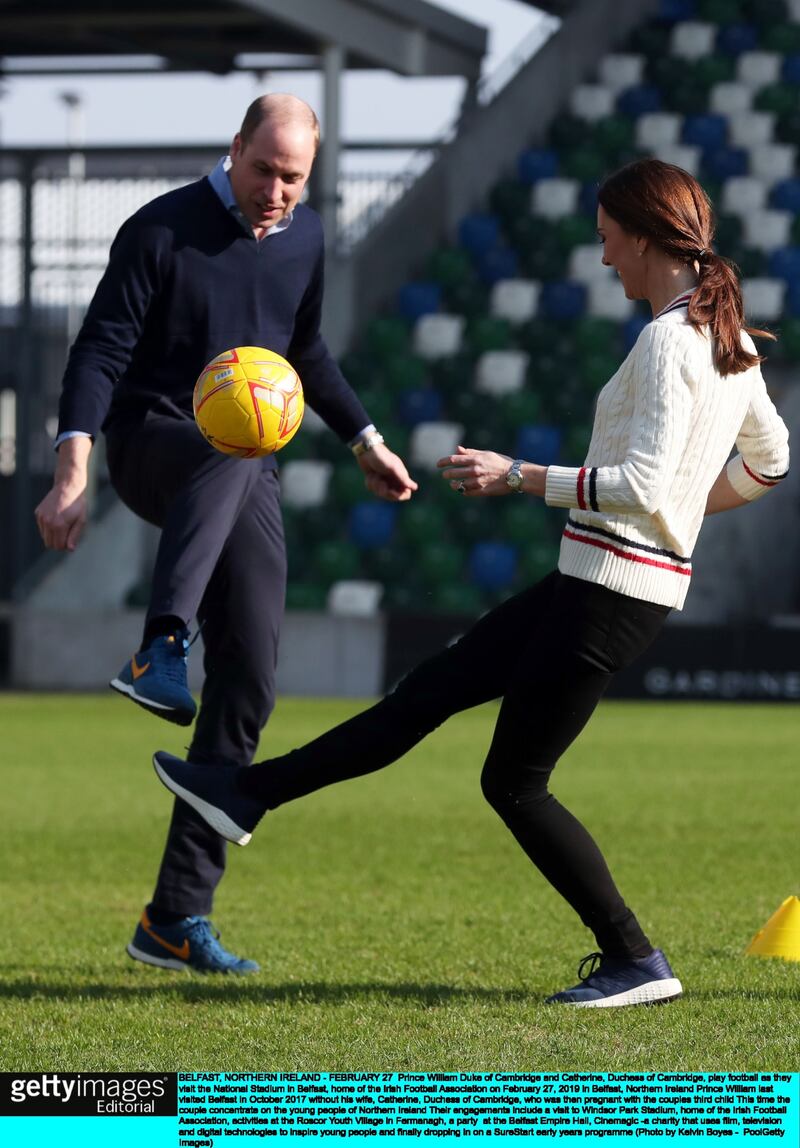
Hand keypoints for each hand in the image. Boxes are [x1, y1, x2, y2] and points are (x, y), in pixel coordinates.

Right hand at [34, 435, 91, 550]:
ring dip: (53, 535)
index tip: (71, 540)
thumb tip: (69, 549)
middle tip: (67, 535)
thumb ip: (74, 535)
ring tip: (63, 525)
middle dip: (58, 543)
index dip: (65, 546)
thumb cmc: (78, 504)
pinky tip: (56, 518)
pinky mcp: (38, 513)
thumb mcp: (81, 520)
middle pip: (49, 544)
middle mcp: (48, 522)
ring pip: (44, 536)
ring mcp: (41, 517)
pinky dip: (48, 527)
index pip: (58, 546)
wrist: (68, 486)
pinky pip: (42, 528)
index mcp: (59, 525)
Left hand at [356, 442, 417, 501]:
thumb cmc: (382, 457)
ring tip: (374, 474)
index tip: (391, 491)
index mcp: (401, 478)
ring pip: (380, 494)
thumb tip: (415, 488)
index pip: (406, 494)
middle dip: (384, 490)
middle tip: (380, 481)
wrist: (367, 450)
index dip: (399, 496)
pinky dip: (369, 482)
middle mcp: (394, 481)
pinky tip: (370, 475)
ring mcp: (384, 481)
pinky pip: (372, 489)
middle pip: (392, 496)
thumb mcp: (393, 467)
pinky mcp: (374, 480)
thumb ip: (403, 478)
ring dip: (375, 484)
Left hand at [437, 445, 513, 496]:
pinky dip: (463, 491)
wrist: (516, 474)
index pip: (453, 460)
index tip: (438, 464)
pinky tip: (462, 489)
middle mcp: (475, 470)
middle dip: (446, 474)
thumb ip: (471, 452)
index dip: (443, 462)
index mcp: (475, 459)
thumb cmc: (501, 462)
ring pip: (459, 485)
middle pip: (453, 473)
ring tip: (452, 483)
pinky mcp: (482, 491)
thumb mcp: (486, 454)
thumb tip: (457, 449)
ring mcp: (478, 482)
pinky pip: (467, 493)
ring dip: (453, 484)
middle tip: (445, 474)